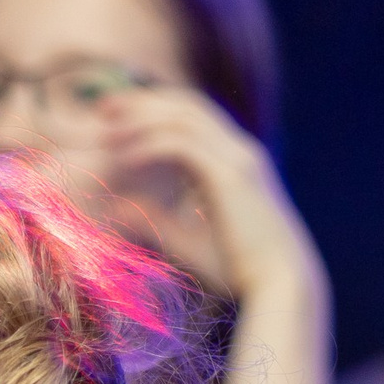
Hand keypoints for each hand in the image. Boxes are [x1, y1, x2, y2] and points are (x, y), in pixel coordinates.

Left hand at [90, 86, 324, 306]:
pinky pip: (183, 146)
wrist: (280, 282)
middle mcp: (240, 150)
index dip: (155, 108)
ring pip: (185, 117)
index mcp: (234, 160)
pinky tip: (126, 158)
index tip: (116, 116)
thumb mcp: (186, 238)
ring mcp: (239, 159)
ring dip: (143, 118)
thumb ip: (155, 218)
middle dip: (144, 101)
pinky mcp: (231, 176)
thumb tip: (120, 209)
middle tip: (103, 106)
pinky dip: (151, 145)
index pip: (193, 116)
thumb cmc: (238, 267)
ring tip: (107, 130)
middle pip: (188, 105)